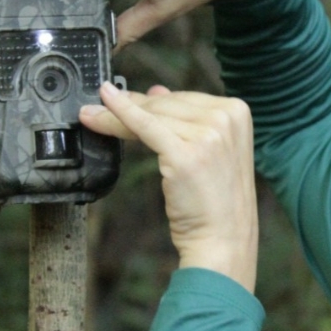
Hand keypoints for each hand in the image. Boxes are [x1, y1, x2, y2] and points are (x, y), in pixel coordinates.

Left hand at [81, 83, 257, 292]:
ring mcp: (208, 135)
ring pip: (152, 116)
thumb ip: (188, 119)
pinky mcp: (185, 154)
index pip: (184, 98)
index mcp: (237, 112)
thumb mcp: (210, 151)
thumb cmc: (217, 201)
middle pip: (167, 104)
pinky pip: (144, 127)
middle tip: (99, 105)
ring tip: (92, 115)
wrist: (224, 239)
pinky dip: (119, 114)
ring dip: (117, 114)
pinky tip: (103, 103)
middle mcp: (226, 119)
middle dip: (131, 105)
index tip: (122, 98)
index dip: (151, 100)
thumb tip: (157, 90)